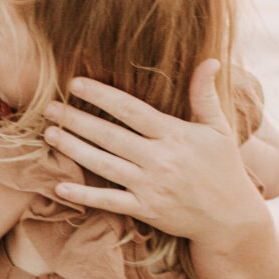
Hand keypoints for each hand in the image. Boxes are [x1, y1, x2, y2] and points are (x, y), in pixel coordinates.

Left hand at [43, 62, 265, 240]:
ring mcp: (150, 186)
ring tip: (49, 134)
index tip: (75, 83)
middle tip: (50, 107)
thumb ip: (206, 95)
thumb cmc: (224, 168)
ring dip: (73, 149)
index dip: (101, 95)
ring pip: (103, 164)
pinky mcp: (145, 210)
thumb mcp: (219, 128)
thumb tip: (210, 60)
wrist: (230, 217)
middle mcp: (159, 159)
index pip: (131, 109)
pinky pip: (109, 201)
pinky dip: (84, 195)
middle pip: (109, 135)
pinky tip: (59, 186)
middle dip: (76, 120)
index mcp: (174, 134)